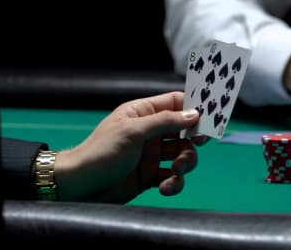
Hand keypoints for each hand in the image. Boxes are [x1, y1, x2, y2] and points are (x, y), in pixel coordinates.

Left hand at [54, 92, 206, 202]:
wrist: (79, 187)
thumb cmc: (100, 152)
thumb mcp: (133, 132)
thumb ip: (165, 122)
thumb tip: (194, 114)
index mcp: (143, 113)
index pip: (176, 103)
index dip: (194, 108)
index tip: (210, 118)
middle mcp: (150, 132)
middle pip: (185, 131)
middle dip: (193, 141)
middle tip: (198, 145)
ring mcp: (151, 155)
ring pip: (182, 155)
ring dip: (185, 164)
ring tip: (176, 173)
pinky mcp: (150, 176)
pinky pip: (172, 177)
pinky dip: (174, 183)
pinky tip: (165, 188)